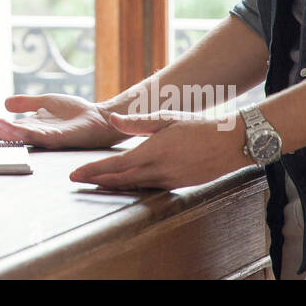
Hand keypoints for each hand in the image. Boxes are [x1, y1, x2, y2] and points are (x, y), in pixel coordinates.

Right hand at [0, 94, 124, 148]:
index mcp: (27, 126)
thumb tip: (3, 102)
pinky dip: (16, 130)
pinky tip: (2, 123)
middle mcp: (31, 134)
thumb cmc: (75, 112)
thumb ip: (26, 103)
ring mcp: (41, 137)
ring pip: (11, 135)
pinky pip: (31, 135)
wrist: (99, 118)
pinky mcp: (55, 137)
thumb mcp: (45, 102)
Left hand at [68, 111, 252, 189]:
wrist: (230, 145)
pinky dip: (130, 186)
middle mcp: (159, 170)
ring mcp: (168, 180)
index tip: (75, 174)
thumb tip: (111, 119)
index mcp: (153, 152)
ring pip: (132, 186)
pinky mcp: (176, 184)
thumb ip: (136, 122)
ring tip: (93, 183)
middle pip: (119, 179)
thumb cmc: (198, 127)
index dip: (93, 170)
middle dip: (95, 180)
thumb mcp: (166, 118)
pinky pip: (147, 187)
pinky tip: (122, 184)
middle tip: (75, 180)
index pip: (116, 165)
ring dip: (111, 185)